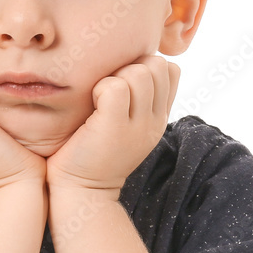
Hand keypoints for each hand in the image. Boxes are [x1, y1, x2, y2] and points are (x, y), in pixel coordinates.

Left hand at [45, 55, 179, 198]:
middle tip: (108, 90)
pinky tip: (91, 104)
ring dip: (114, 77)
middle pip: (156, 65)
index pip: (170, 69)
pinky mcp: (115, 127)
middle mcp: (155, 121)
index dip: (145, 65)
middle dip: (130, 67)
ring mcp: (138, 125)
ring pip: (139, 73)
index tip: (123, 83)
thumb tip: (135, 62)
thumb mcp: (126, 124)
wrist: (81, 191)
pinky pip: (116, 87)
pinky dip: (100, 88)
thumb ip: (136, 98)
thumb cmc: (93, 151)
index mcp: (159, 117)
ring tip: (99, 98)